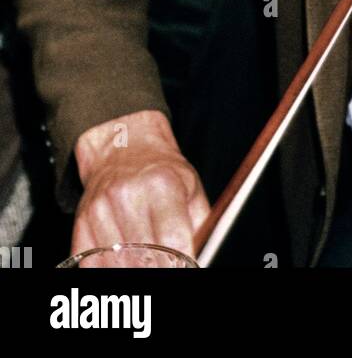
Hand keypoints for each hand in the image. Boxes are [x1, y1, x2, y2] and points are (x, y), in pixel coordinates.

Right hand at [72, 109, 209, 260]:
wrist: (127, 147)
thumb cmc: (163, 171)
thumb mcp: (192, 188)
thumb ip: (200, 226)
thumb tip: (201, 259)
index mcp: (162, 183)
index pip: (173, 239)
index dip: (182, 261)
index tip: (185, 265)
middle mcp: (128, 193)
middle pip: (144, 256)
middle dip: (159, 268)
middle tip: (167, 267)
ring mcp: (101, 207)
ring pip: (118, 263)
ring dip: (134, 272)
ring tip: (148, 266)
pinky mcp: (83, 220)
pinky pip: (93, 262)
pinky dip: (109, 270)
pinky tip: (124, 264)